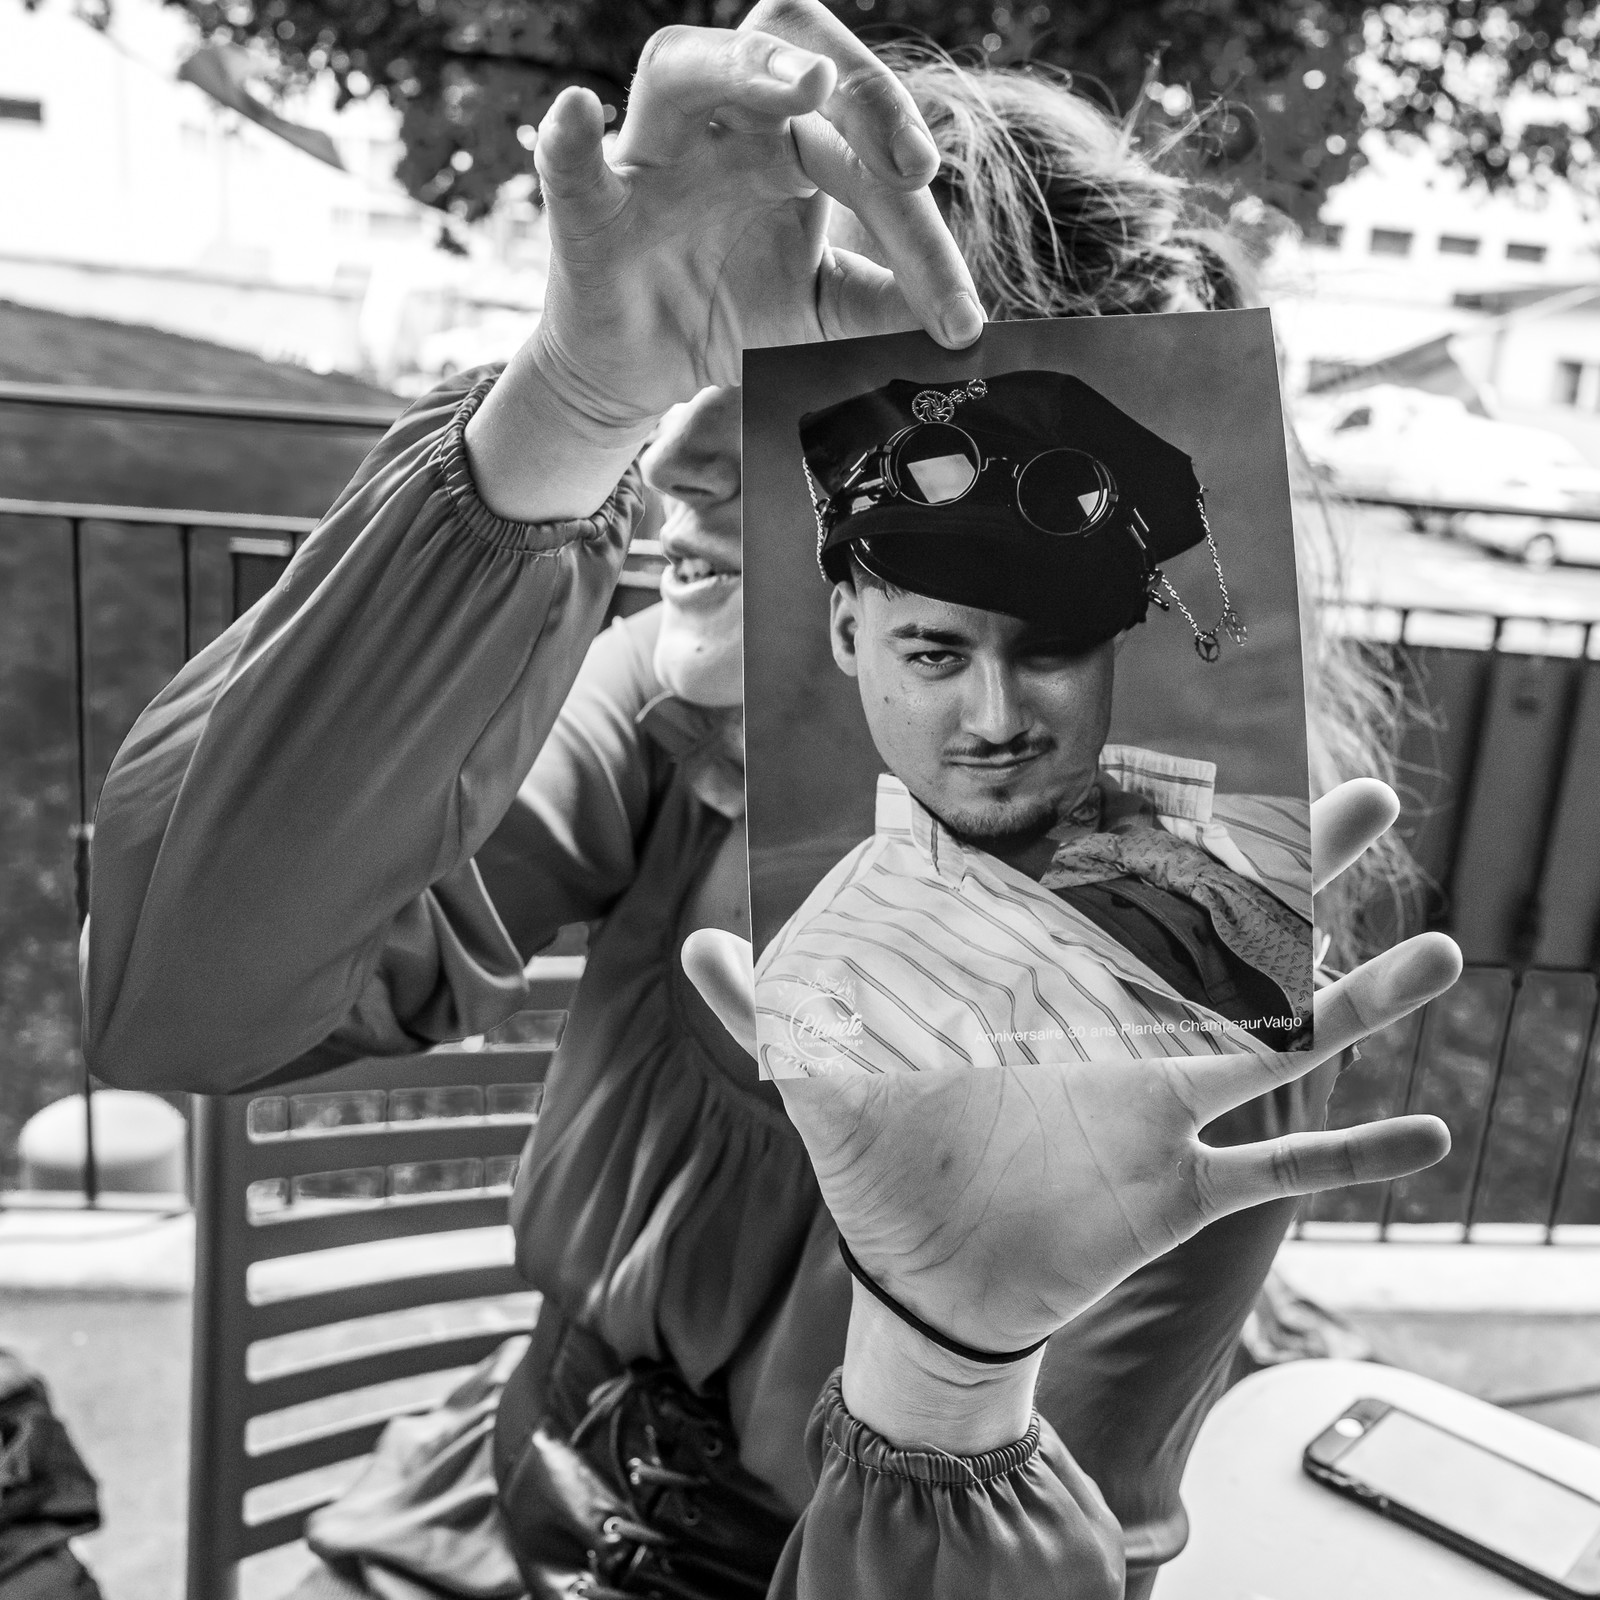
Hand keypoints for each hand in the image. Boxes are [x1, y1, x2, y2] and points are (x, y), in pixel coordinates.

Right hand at [527, 2, 977, 427]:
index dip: (918, 223)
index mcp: (793, 146)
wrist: (643, 370)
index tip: (958, 309)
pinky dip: (568, 137)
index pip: (866, 150)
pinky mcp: (587, 207)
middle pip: (789, 51)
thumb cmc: (732, 319)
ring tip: (802, 85)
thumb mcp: (822, 318)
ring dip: (744, 65)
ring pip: (684, 66)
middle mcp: (727, 127)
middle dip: (860, 93)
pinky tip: (580, 114)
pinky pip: (570, 162)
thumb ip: (883, 307)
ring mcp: (653, 156)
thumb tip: (963, 325)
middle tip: (910, 163)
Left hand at [683, 779, 1459, 1357]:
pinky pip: (1276, 1175)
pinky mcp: (1173, 1193)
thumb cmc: (880, 1164)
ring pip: (1277, 1042)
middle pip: (1220, 937)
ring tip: (1440, 951)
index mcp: (1040, 990)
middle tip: (1369, 799)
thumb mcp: (817, 1075)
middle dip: (1296, 872)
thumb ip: (764, 1005)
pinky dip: (1349, 1163)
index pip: (1111, 889)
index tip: (1211, 763)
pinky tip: (1435, 1139)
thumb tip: (695, 945)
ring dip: (1358, 1002)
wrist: (924, 1280)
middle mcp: (1115, 1034)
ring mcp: (1156, 1111)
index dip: (1158, 828)